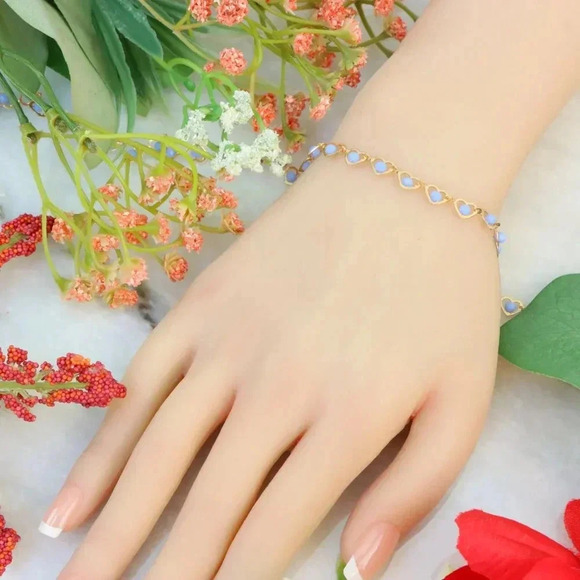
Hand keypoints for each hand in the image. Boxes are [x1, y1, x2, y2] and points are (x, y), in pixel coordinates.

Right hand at [47, 156, 499, 579]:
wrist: (406, 182)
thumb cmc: (444, 292)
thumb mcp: (463, 398)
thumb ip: (414, 491)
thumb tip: (354, 569)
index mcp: (349, 420)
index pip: (272, 534)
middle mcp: (277, 389)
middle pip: (205, 508)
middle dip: (161, 578)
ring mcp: (229, 342)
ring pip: (157, 456)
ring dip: (112, 531)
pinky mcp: (202, 304)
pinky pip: (142, 387)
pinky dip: (105, 450)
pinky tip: (77, 498)